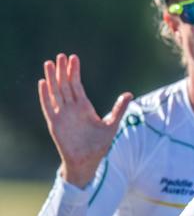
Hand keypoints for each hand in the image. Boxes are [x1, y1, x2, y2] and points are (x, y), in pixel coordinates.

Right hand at [39, 53, 132, 187]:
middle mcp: (72, 108)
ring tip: (49, 63)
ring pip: (55, 92)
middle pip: (65, 85)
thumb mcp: (112, 124)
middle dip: (62, 70)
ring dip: (52, 78)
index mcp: (84, 107)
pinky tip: (43, 83)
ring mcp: (63, 115)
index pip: (77, 85)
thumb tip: (129, 94)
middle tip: (60, 55)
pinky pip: (48, 106)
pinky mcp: (55, 123)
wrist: (88, 161)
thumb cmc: (99, 144)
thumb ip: (119, 108)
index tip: (73, 58)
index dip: (75, 71)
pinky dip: (45, 95)